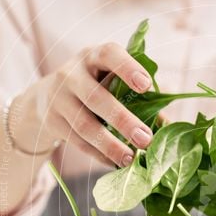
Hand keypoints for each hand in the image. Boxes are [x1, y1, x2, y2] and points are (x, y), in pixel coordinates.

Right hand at [11, 42, 153, 165]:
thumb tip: (168, 125)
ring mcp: (59, 98)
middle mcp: (72, 74)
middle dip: (123, 120)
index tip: (146, 86)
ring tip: (131, 158)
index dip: (128, 68)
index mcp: (93, 57)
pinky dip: (98, 153)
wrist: (47, 98)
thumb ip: (138, 96)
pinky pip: (78, 141)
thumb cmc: (95, 86)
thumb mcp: (110, 80)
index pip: (109, 54)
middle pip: (96, 97)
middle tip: (146, 139)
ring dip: (110, 144)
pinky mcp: (52, 122)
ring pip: (85, 125)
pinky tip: (114, 162)